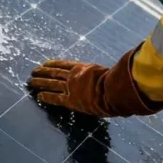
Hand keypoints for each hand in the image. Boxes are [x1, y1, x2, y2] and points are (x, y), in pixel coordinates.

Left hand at [28, 51, 162, 116]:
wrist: (114, 90)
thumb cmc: (119, 82)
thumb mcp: (115, 73)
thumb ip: (117, 70)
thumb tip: (132, 63)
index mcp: (86, 69)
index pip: (67, 65)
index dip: (55, 64)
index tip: (47, 64)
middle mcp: (76, 76)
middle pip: (56, 72)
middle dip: (44, 72)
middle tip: (33, 71)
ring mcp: (72, 87)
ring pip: (52, 83)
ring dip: (40, 81)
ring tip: (30, 80)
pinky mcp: (70, 99)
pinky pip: (55, 97)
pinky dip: (45, 96)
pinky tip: (37, 95)